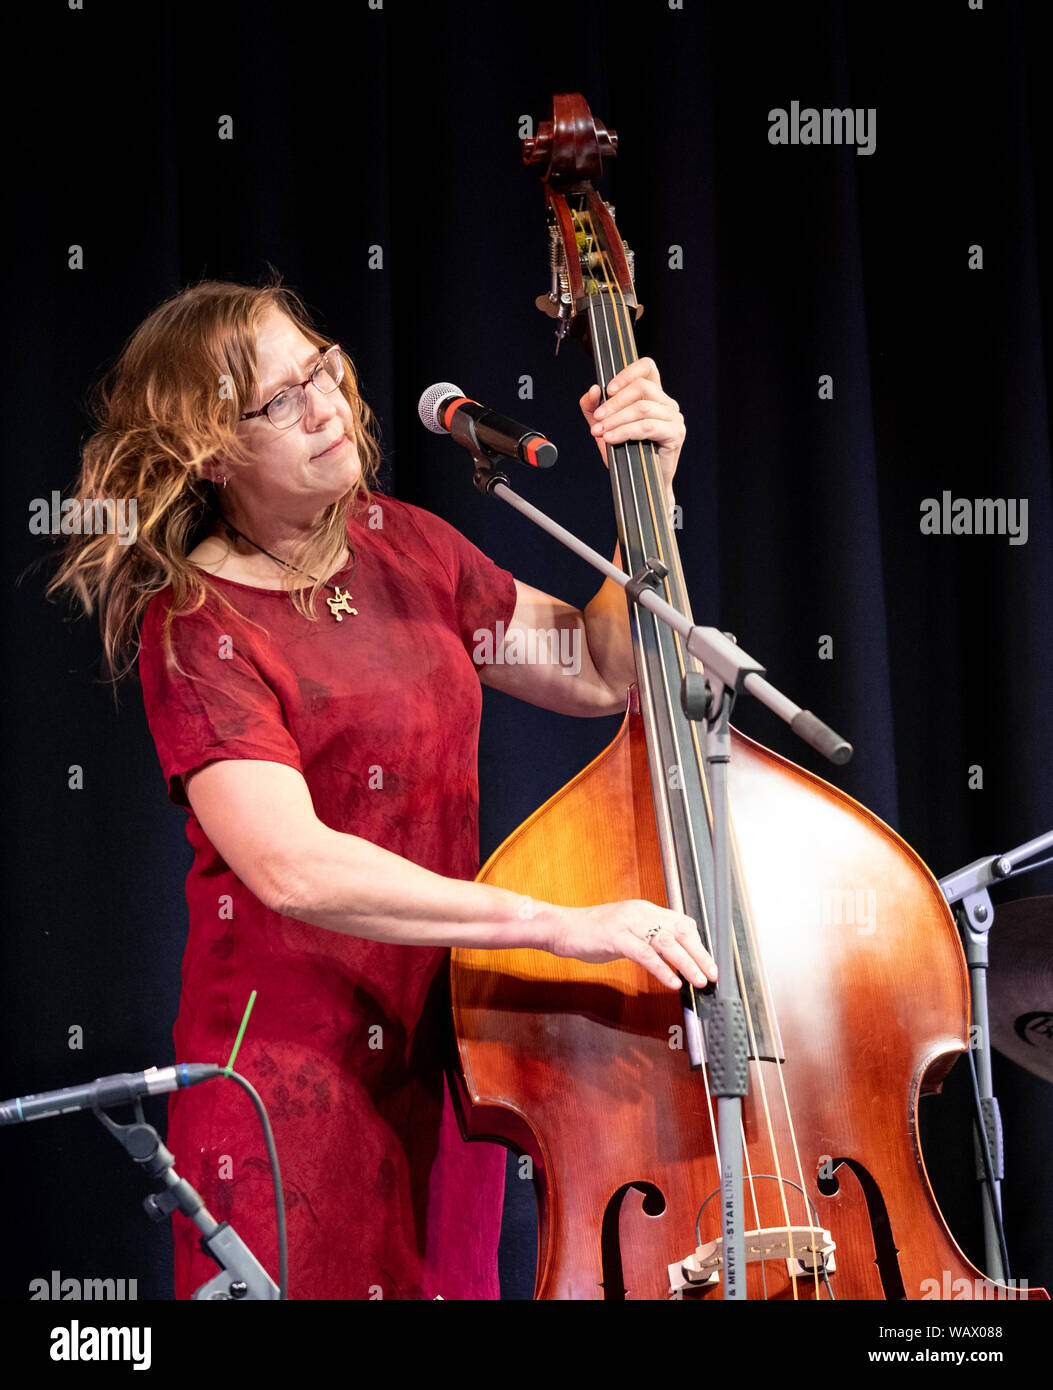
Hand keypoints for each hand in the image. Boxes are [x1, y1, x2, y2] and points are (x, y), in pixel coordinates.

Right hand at [545, 900, 716, 990]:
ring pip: (666, 942)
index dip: (699, 943)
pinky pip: (644, 953)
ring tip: (698, 981)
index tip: (709, 963)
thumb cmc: (594, 933)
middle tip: (712, 974)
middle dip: (700, 954)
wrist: (563, 928)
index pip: (682, 922)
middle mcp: (641, 912)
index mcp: (645, 910)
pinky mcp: (615, 937)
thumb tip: (673, 958)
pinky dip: (661, 969)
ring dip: (686, 963)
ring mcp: (628, 923)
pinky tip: (671, 982)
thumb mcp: (628, 932)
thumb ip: (649, 940)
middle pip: (680, 931)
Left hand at [579, 357, 685, 496]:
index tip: (608, 388)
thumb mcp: (604, 426)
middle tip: (597, 418)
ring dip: (617, 419)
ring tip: (601, 431)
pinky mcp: (675, 434)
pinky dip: (626, 431)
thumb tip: (594, 390)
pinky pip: (647, 426)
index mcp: (653, 395)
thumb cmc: (626, 453)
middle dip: (614, 402)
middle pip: (641, 387)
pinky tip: (612, 438)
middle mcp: (666, 403)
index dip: (627, 372)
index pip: (647, 368)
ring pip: (642, 408)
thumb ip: (593, 408)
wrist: (639, 483)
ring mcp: (673, 418)